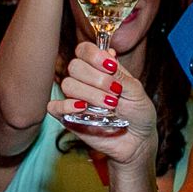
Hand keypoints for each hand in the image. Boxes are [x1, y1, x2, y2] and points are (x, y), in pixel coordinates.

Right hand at [50, 42, 154, 163]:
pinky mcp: (68, 117)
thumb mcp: (136, 91)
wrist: (138, 141)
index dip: (94, 55)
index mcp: (100, 68)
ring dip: (90, 94)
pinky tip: (83, 109)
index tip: (111, 67)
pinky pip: (54, 107)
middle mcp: (85, 81)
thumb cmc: (138, 113)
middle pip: (75, 66)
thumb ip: (120, 74)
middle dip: (97, 79)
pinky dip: (66, 105)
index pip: (84, 50)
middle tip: (115, 93)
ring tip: (109, 106)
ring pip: (67, 85)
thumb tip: (109, 54)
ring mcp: (75, 98)